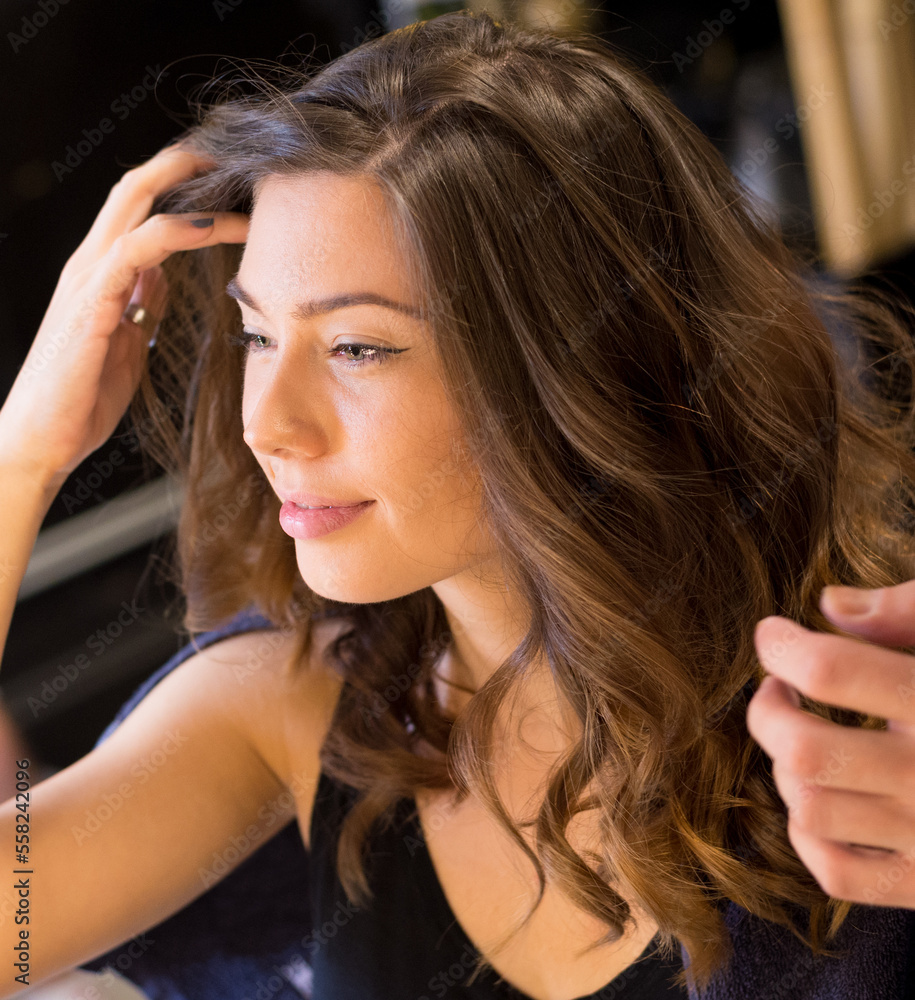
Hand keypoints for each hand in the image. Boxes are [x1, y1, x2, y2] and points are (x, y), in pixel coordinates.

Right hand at [0, 141, 248, 488]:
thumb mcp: (127, 339)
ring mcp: (89, 278)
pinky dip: (173, 231)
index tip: (231, 181)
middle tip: (239, 157)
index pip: (143, 206)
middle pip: (137, 187)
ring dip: (190, 188)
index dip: (183, 184)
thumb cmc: (83, 394)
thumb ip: (142, 303)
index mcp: (104, 271)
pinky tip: (208, 224)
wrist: (46, 439)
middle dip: (188, 164)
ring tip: (237, 181)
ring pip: (135, 204)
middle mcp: (93, 263)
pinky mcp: (90, 302)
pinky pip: (133, 250)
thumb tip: (164, 278)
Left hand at [747, 581, 914, 907]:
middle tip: (778, 687)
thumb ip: (911, 610)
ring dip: (784, 768)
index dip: (782, 645)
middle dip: (769, 709)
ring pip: (810, 809)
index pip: (831, 670)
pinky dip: (809, 834)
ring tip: (802, 737)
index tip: (773, 634)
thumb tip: (830, 604)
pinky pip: (837, 872)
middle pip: (805, 749)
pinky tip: (823, 795)